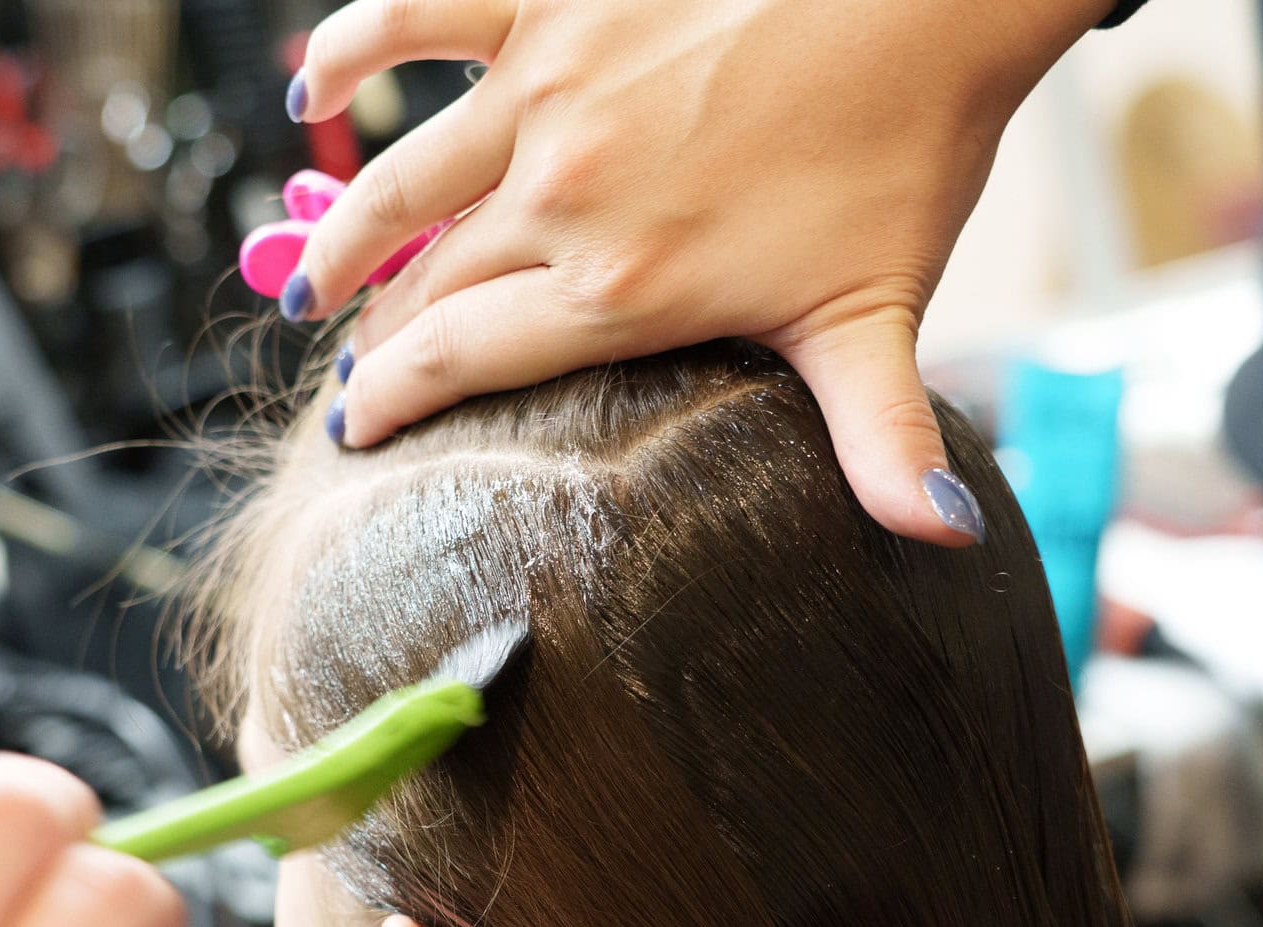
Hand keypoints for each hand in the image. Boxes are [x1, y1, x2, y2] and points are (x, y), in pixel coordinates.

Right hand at [288, 0, 1110, 543]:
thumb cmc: (901, 156)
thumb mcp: (878, 316)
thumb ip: (884, 440)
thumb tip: (946, 536)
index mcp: (620, 290)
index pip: (460, 361)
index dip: (391, 402)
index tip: (351, 431)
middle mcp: (561, 198)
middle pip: (427, 284)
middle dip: (379, 335)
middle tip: (355, 364)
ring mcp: (544, 93)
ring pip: (398, 178)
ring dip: (345, 234)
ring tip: (315, 279)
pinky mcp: (548, 1)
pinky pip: (417, 15)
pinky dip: (354, 46)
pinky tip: (317, 81)